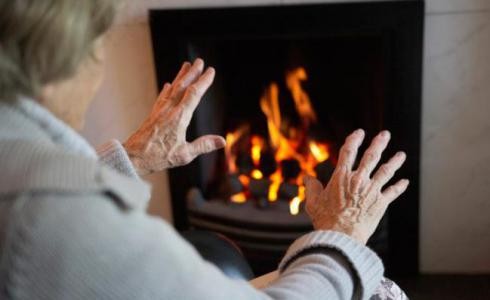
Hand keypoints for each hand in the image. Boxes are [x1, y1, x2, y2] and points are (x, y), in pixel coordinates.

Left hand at [124, 59, 225, 175]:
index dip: (203, 81)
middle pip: (182, 86)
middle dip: (192, 73)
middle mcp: (169, 110)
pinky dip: (167, 89)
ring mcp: (159, 111)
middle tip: (199, 61)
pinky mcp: (153, 115)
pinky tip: (167, 85)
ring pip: (172, 89)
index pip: (194, 94)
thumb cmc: (158, 157)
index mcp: (179, 117)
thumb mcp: (184, 155)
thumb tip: (222, 141)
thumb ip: (204, 146)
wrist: (133, 157)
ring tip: (186, 66)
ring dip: (180, 76)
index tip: (210, 71)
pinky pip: (162, 97)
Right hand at [304, 129, 408, 243]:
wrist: (342, 236)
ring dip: (395, 161)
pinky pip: (393, 192)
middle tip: (385, 135)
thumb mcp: (313, 202)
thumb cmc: (326, 220)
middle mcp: (359, 180)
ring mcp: (372, 190)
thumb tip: (308, 178)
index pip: (349, 151)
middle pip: (371, 156)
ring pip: (386, 171)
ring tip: (401, 154)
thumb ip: (312, 187)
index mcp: (341, 177)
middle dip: (379, 143)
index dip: (354, 139)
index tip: (359, 133)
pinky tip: (405, 181)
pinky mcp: (381, 203)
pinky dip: (399, 186)